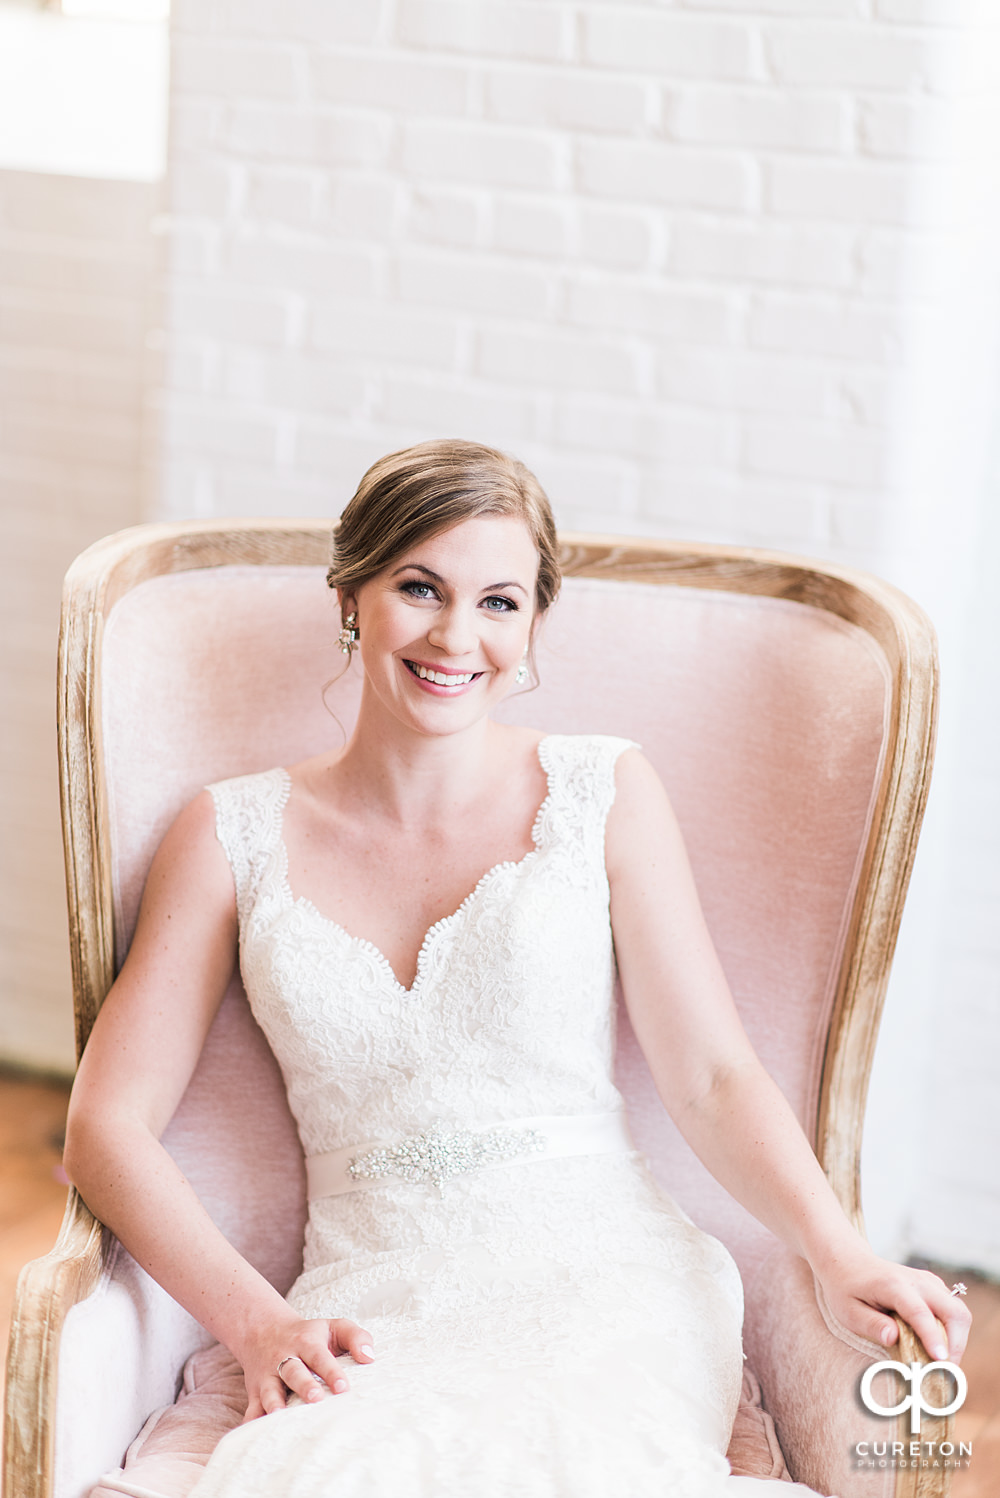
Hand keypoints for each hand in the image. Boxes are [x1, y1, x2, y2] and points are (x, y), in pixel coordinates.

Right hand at [239, 1315, 375, 1420]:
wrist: (263, 1330)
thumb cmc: (308, 1334)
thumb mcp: (333, 1326)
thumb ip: (355, 1337)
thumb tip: (369, 1358)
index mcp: (306, 1342)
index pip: (320, 1356)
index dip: (331, 1371)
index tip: (344, 1387)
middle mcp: (285, 1358)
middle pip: (294, 1372)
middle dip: (304, 1386)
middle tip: (316, 1399)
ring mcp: (268, 1376)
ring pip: (270, 1390)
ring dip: (274, 1404)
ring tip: (280, 1416)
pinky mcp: (255, 1392)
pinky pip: (251, 1409)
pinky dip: (251, 1423)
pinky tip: (253, 1437)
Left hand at [817, 1250, 971, 1364]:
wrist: (849, 1261)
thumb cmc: (846, 1289)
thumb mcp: (848, 1311)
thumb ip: (871, 1325)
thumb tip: (893, 1338)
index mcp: (893, 1286)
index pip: (919, 1312)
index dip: (932, 1337)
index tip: (941, 1361)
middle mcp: (916, 1281)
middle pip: (953, 1311)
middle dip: (956, 1345)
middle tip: (945, 1373)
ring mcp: (928, 1282)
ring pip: (959, 1312)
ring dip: (957, 1341)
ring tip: (942, 1365)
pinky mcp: (934, 1286)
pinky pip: (954, 1310)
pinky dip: (953, 1332)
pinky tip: (937, 1348)